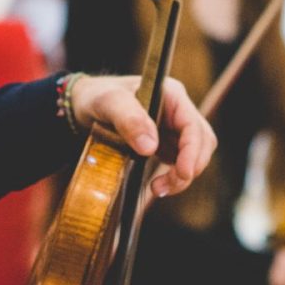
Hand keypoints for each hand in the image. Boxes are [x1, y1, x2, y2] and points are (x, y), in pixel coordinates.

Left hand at [67, 75, 216, 198]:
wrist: (83, 105)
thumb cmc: (96, 96)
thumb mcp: (107, 102)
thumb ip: (128, 119)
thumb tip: (150, 147)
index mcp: (171, 95)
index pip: (193, 125)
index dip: (193, 151)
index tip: (183, 173)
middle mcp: (177, 111)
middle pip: (201, 142)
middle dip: (190, 168)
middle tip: (162, 187)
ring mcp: (173, 128)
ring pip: (194, 155)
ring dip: (182, 176)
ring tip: (157, 189)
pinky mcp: (166, 143)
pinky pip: (180, 162)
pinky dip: (173, 177)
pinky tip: (156, 185)